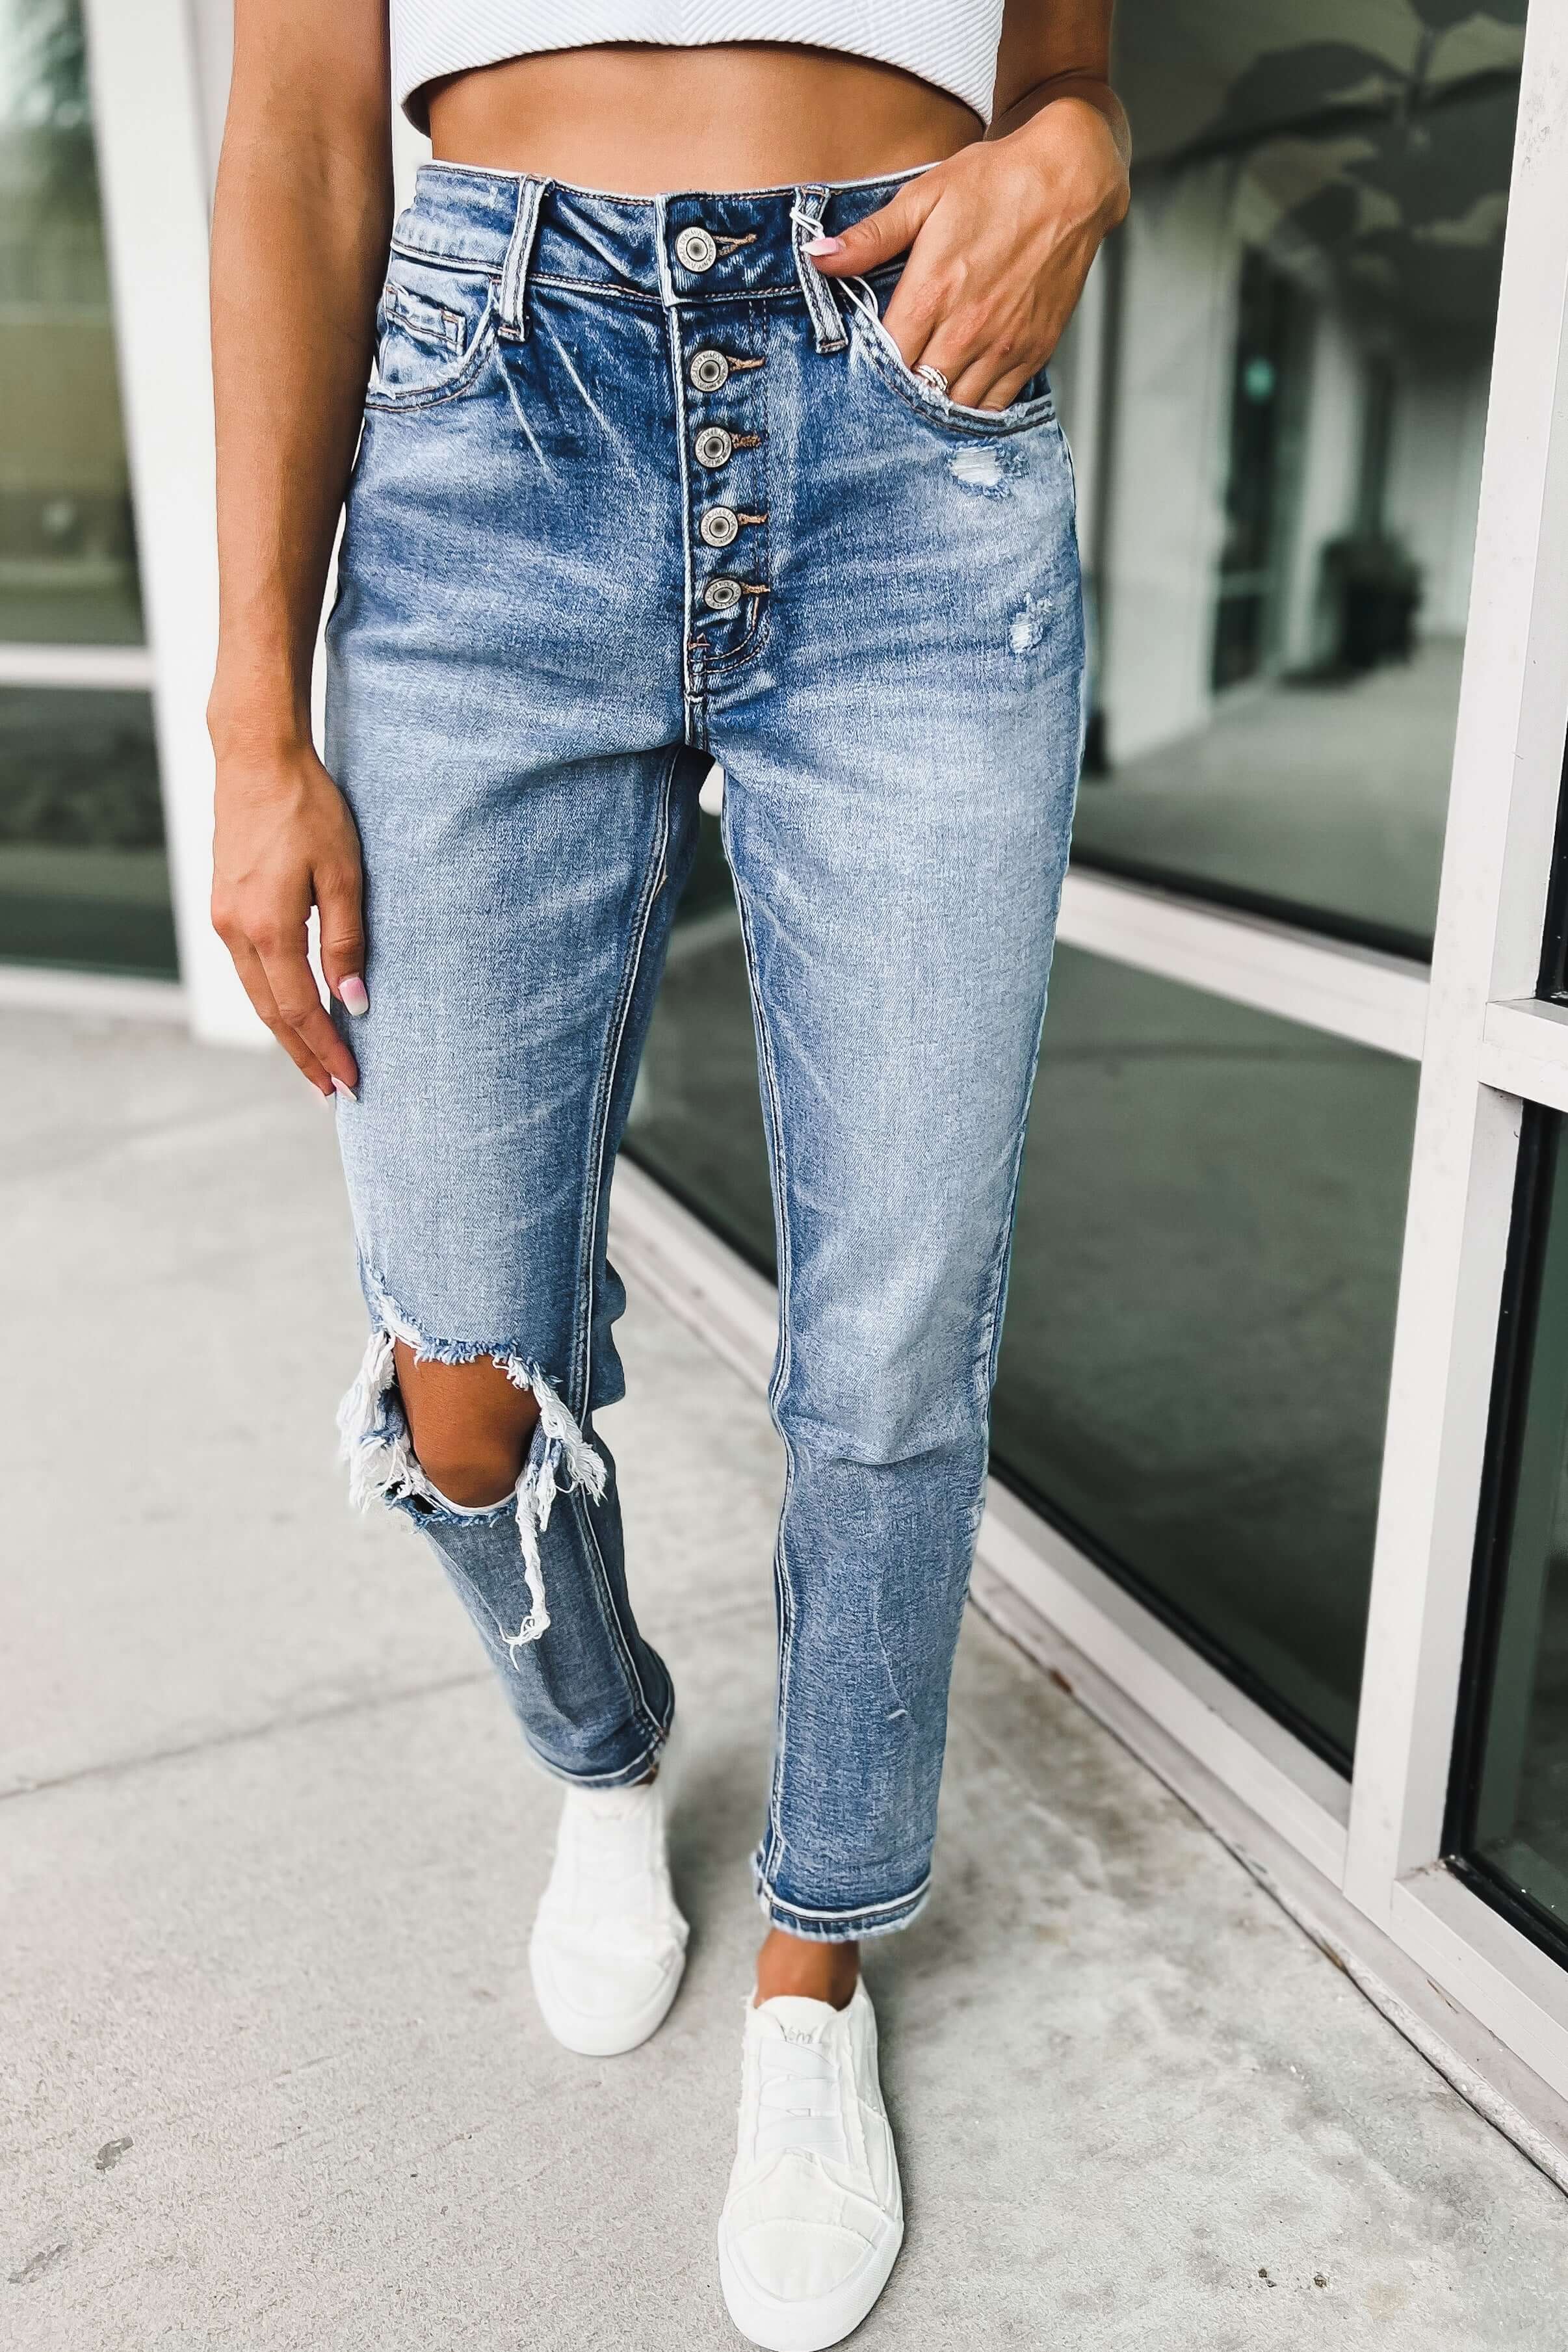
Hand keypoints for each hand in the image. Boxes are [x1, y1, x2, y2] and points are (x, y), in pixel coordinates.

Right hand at [210, 735, 366, 1098]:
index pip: (301, 1010)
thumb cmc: (308, 808)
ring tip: (316, 1065)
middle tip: (333, 1094)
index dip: (327, 1051)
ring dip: (287, 1033)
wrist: (255, 758)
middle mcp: (236, 931)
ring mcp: (224, 918)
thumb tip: (353, 1000)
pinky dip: (273, 999)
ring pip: (257, 994)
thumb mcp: (344, 874)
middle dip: (304, 1057)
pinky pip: (250, 968)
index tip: (352, 1083)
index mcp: (267, 928)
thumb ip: (346, 940)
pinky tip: (293, 1012)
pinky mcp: (224, 905)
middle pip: (272, 1015)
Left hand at [807, 97, 1129, 410]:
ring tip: (927, 390)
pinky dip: (976, 406)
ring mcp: (1003, 345)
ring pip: (956, 405)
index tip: (868, 362)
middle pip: (918, 390)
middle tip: (895, 381)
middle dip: (903, 390)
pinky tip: (963, 392)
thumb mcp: (924, 197)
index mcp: (932, 293)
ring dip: (938, 403)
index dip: (874, 366)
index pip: (887, 359)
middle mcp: (967, 329)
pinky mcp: (1034, 351)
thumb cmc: (996, 182)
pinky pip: (997, 404)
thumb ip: (871, 237)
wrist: (1070, 179)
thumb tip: (818, 255)